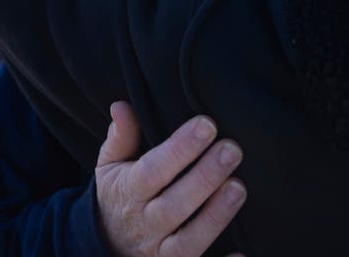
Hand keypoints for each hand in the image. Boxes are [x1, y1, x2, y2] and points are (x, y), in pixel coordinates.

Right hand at [95, 101, 245, 256]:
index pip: (153, 169)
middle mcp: (144, 224)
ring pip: (187, 241)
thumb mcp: (110, 166)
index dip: (179, 149)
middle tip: (232, 150)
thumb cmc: (118, 196)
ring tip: (239, 187)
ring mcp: (159, 253)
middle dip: (204, 177)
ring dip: (215, 217)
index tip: (206, 124)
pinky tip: (243, 254)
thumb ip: (120, 138)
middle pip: (173, 205)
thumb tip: (121, 106)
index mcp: (128, 192)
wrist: (104, 246)